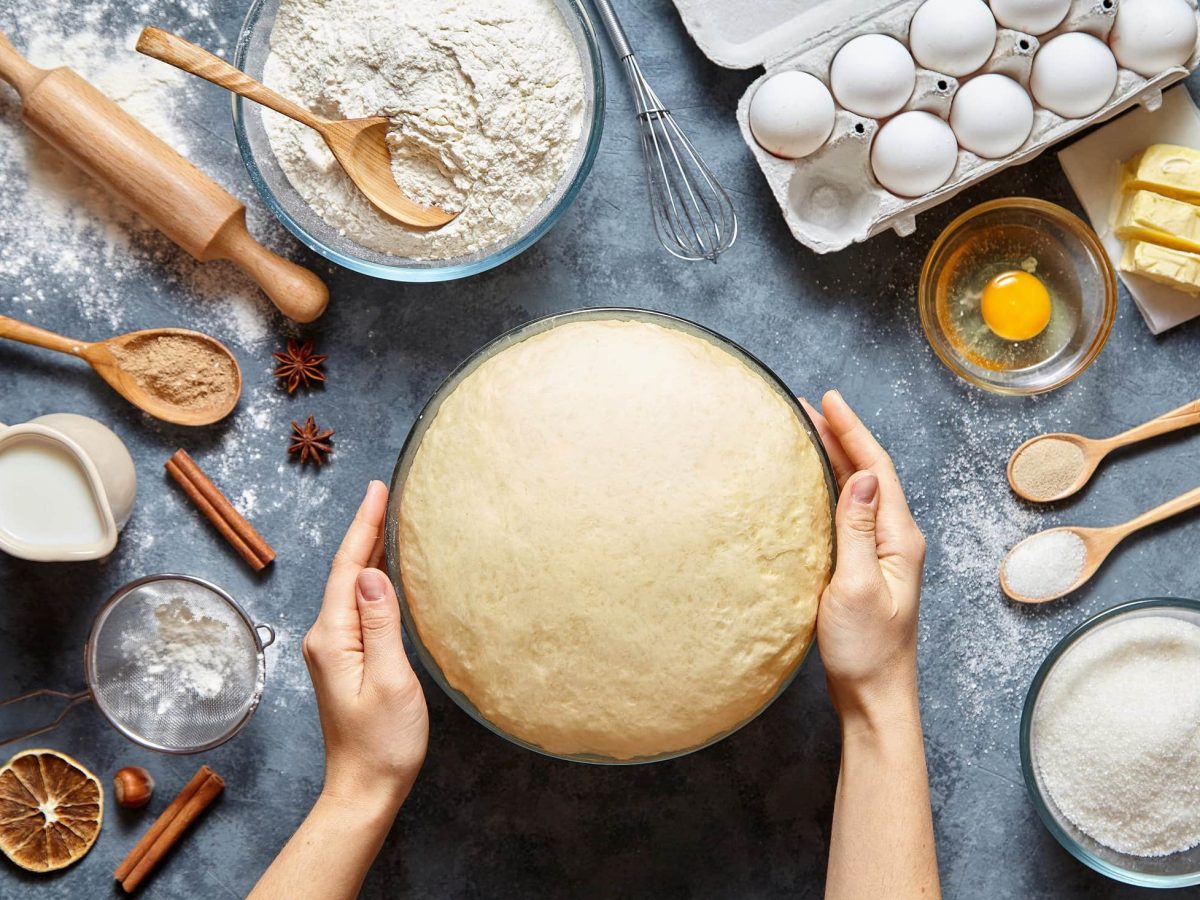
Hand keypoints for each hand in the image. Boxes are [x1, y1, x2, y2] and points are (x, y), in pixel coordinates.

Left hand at [302, 480, 428, 817]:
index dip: (365, 525)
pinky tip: (381, 571)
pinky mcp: (345, 660)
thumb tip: (373, 574)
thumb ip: (381, 623)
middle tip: (382, 491)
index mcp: (334, 638)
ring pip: (350, 587)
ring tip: (384, 518)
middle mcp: (326, 638)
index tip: (376, 489)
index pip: (350, 568)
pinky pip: (356, 606)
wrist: (365, 789)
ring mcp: (333, 649)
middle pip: (347, 571)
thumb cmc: (384, 743)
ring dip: (367, 551)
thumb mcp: (391, 680)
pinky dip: (369, 579)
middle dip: (365, 529)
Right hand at [801, 391, 925, 732]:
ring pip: (861, 491)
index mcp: (900, 539)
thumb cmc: (866, 651)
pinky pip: (851, 513)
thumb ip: (859, 530)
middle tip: (810, 406)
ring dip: (838, 458)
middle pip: (871, 473)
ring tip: (810, 432)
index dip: (852, 430)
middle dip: (843, 435)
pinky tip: (816, 484)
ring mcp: (883, 555)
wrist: (875, 699)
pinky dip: (834, 487)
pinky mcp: (866, 569)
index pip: (877, 469)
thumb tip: (864, 475)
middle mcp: (897, 540)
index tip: (828, 400)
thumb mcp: (856, 586)